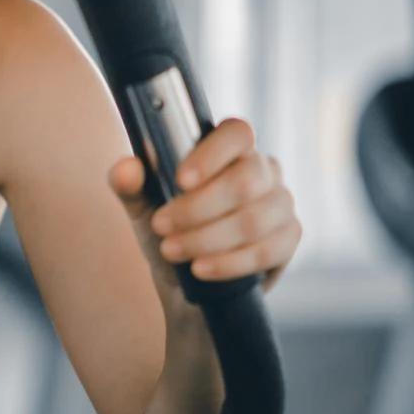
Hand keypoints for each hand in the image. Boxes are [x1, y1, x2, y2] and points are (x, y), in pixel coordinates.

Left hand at [108, 117, 300, 292]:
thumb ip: (129, 185)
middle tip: (160, 226)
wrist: (186, 280)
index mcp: (230, 150)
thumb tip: (125, 169)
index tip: (181, 180)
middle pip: (245, 180)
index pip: (236, 133)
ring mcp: (281, 204)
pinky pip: (266, 250)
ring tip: (170, 251)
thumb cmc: (168, 229)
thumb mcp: (142, 207)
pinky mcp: (289, 239)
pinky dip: (228, 262)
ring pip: (254, 219)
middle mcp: (263, 170)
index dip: (212, 154)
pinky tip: (200, 269)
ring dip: (206, 238)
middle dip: (197, 208)